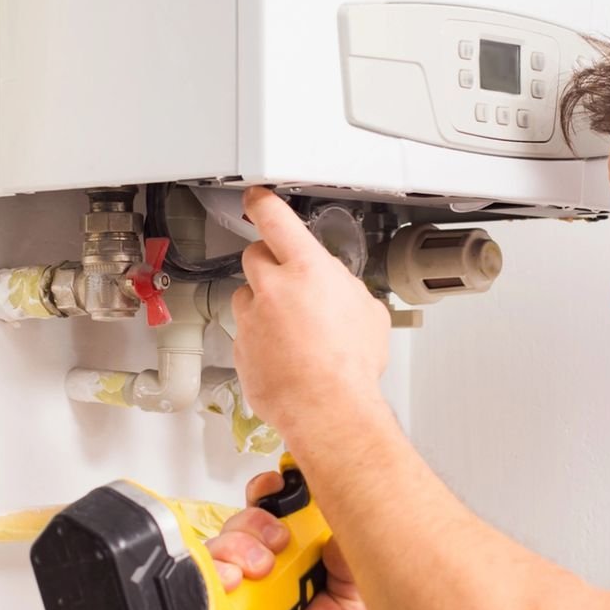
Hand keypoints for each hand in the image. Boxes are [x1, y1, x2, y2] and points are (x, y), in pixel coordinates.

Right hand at [206, 470, 370, 609]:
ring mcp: (229, 581)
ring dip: (236, 550)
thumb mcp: (349, 601)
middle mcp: (253, 559)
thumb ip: (351, 565)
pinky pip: (197, 580)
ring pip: (218, 543)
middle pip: (243, 517)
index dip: (273, 489)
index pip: (273, 503)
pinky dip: (213, 578)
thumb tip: (345, 530)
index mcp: (287, 549)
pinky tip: (231, 587)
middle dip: (257, 524)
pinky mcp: (208, 605)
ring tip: (257, 574)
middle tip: (277, 548)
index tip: (280, 486)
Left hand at [230, 187, 390, 443]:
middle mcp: (272, 288)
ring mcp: (251, 319)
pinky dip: (260, 340)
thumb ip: (345, 289)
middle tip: (289, 283)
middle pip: (254, 255)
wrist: (328, 409)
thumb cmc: (351, 365)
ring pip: (246, 297)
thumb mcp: (369, 313)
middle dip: (269, 264)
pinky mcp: (240, 349)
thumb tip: (340, 290)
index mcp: (307, 269)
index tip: (256, 199)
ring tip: (291, 331)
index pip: (274, 219)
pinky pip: (246, 334)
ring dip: (262, 305)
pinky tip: (285, 356)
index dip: (262, 204)